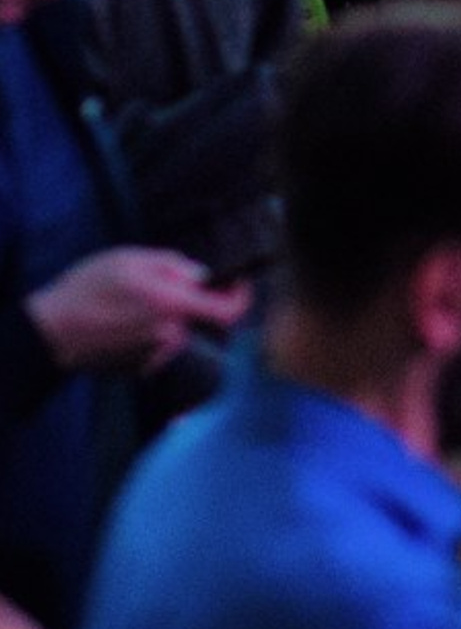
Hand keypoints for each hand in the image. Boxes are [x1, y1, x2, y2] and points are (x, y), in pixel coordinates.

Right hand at [27, 249, 250, 373]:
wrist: (49, 333)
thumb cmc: (87, 290)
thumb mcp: (130, 259)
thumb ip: (172, 265)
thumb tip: (201, 275)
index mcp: (173, 306)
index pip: (227, 312)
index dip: (241, 298)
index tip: (239, 283)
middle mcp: (169, 336)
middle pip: (193, 316)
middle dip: (181, 299)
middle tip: (148, 283)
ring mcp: (152, 357)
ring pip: (172, 330)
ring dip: (160, 317)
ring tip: (125, 303)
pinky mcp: (136, 369)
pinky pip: (153, 346)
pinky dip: (145, 333)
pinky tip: (118, 323)